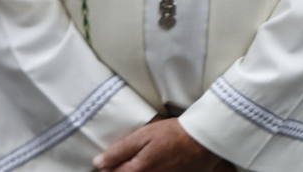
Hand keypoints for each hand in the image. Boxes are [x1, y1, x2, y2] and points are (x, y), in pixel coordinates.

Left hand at [95, 119, 233, 171]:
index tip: (108, 161)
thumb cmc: (175, 134)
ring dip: (137, 169)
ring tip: (145, 159)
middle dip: (122, 169)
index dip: (107, 167)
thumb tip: (98, 162)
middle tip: (131, 158)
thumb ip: (120, 150)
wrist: (205, 139)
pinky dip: (152, 170)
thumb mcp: (144, 135)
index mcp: (136, 171)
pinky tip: (157, 164)